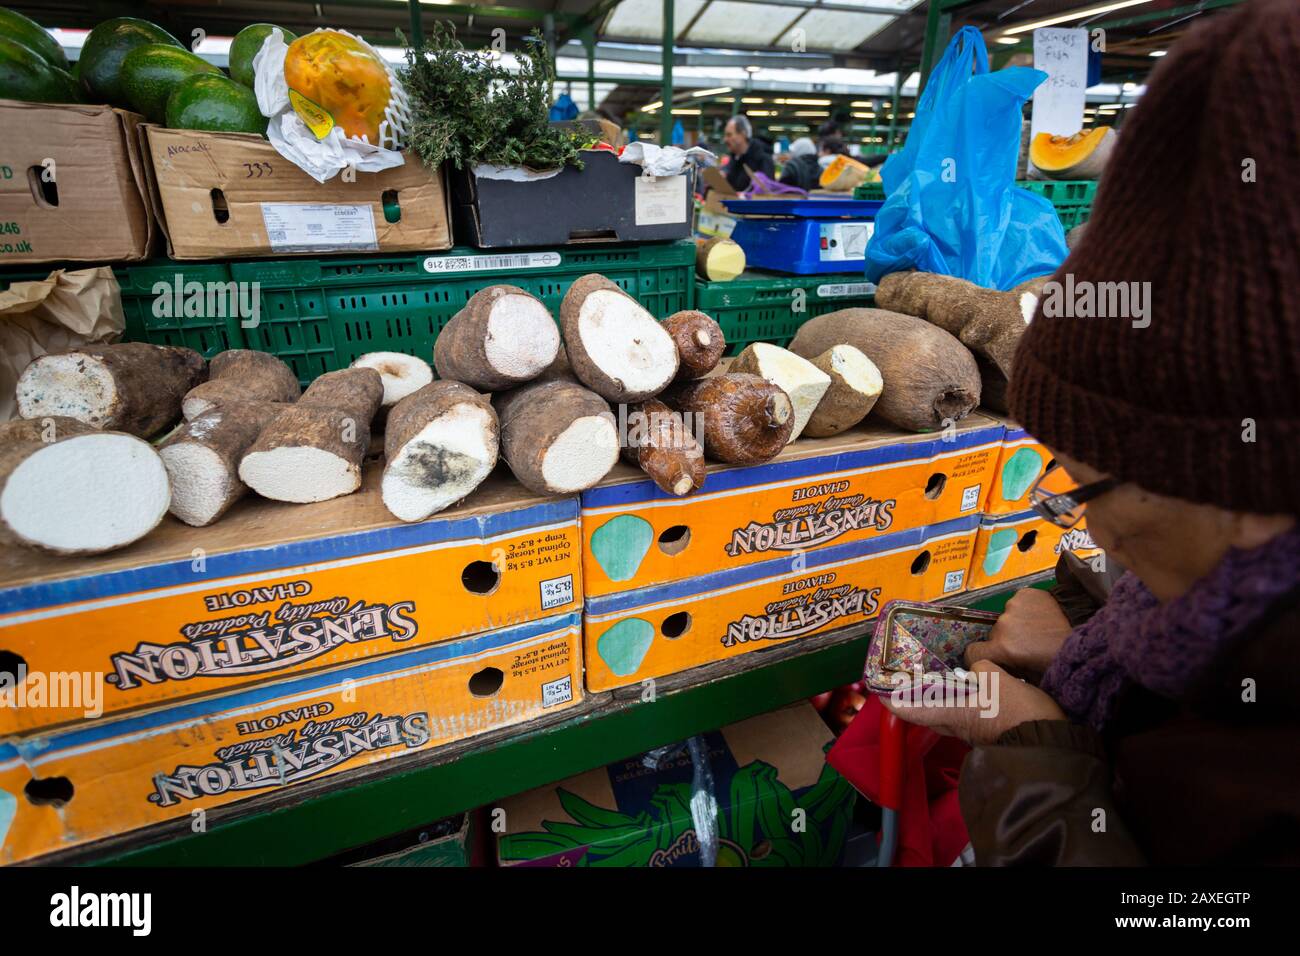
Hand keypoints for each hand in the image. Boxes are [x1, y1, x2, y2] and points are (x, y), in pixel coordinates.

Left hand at [878, 660, 1066, 745]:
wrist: (1052, 745)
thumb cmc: (1020, 713)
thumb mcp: (997, 679)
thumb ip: (981, 667)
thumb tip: (976, 667)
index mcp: (952, 714)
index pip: (911, 710)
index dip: (893, 700)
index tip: (880, 692)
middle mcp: (958, 727)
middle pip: (928, 712)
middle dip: (917, 697)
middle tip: (913, 677)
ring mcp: (975, 732)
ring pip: (950, 712)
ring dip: (943, 697)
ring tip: (944, 675)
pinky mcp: (992, 733)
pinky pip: (970, 713)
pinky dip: (965, 699)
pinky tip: (975, 684)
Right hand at [965, 587, 1071, 678]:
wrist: (1087, 626)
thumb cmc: (1063, 657)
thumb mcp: (1037, 677)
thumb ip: (1012, 676)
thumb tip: (1000, 676)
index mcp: (1003, 648)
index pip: (972, 653)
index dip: (979, 658)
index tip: (993, 659)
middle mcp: (1003, 625)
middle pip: (993, 636)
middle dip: (1005, 643)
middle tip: (1026, 648)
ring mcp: (1013, 606)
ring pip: (1006, 620)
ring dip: (1017, 626)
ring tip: (1039, 631)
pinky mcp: (1024, 593)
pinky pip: (1018, 605)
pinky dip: (1026, 611)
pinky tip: (1043, 617)